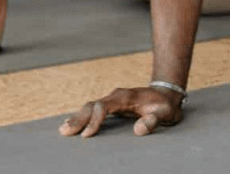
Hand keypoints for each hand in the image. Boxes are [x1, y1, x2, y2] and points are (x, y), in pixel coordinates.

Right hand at [58, 87, 183, 137]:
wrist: (166, 95)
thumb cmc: (165, 106)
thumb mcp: (165, 114)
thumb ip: (153, 121)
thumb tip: (138, 131)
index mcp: (126, 97)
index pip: (104, 106)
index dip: (95, 120)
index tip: (88, 134)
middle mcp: (115, 96)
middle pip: (92, 106)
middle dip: (79, 119)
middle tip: (65, 131)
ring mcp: (112, 100)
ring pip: (90, 107)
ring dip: (77, 118)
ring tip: (63, 130)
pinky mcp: (111, 106)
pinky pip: (93, 111)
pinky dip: (82, 118)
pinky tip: (72, 125)